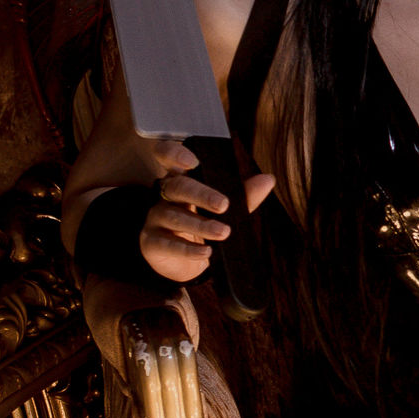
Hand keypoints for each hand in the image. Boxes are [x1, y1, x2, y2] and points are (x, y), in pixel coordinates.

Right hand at [139, 140, 274, 282]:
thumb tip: (268, 179)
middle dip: (202, 195)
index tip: (191, 160)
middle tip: (224, 205)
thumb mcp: (225, 211)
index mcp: (181, 179)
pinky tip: (206, 252)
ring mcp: (155, 218)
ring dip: (201, 225)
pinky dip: (188, 250)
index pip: (168, 157)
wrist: (185, 263)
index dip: (174, 154)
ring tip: (223, 232)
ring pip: (175, 216)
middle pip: (178, 187)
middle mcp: (164, 195)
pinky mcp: (150, 242)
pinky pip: (168, 244)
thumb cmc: (202, 228)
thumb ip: (244, 196)